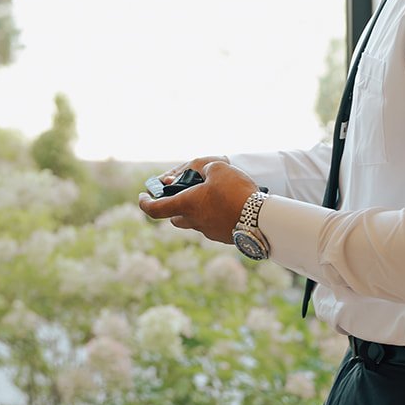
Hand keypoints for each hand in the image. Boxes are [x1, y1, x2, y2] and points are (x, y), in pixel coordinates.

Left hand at [139, 157, 254, 243]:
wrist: (261, 219)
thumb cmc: (236, 191)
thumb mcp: (218, 168)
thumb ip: (204, 168)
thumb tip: (204, 174)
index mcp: (186, 205)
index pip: (154, 209)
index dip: (145, 203)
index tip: (143, 196)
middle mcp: (194, 221)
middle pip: (176, 217)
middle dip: (175, 206)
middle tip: (184, 193)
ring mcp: (209, 231)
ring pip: (195, 221)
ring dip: (198, 209)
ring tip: (214, 194)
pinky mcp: (224, 236)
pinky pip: (213, 224)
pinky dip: (214, 215)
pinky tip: (229, 204)